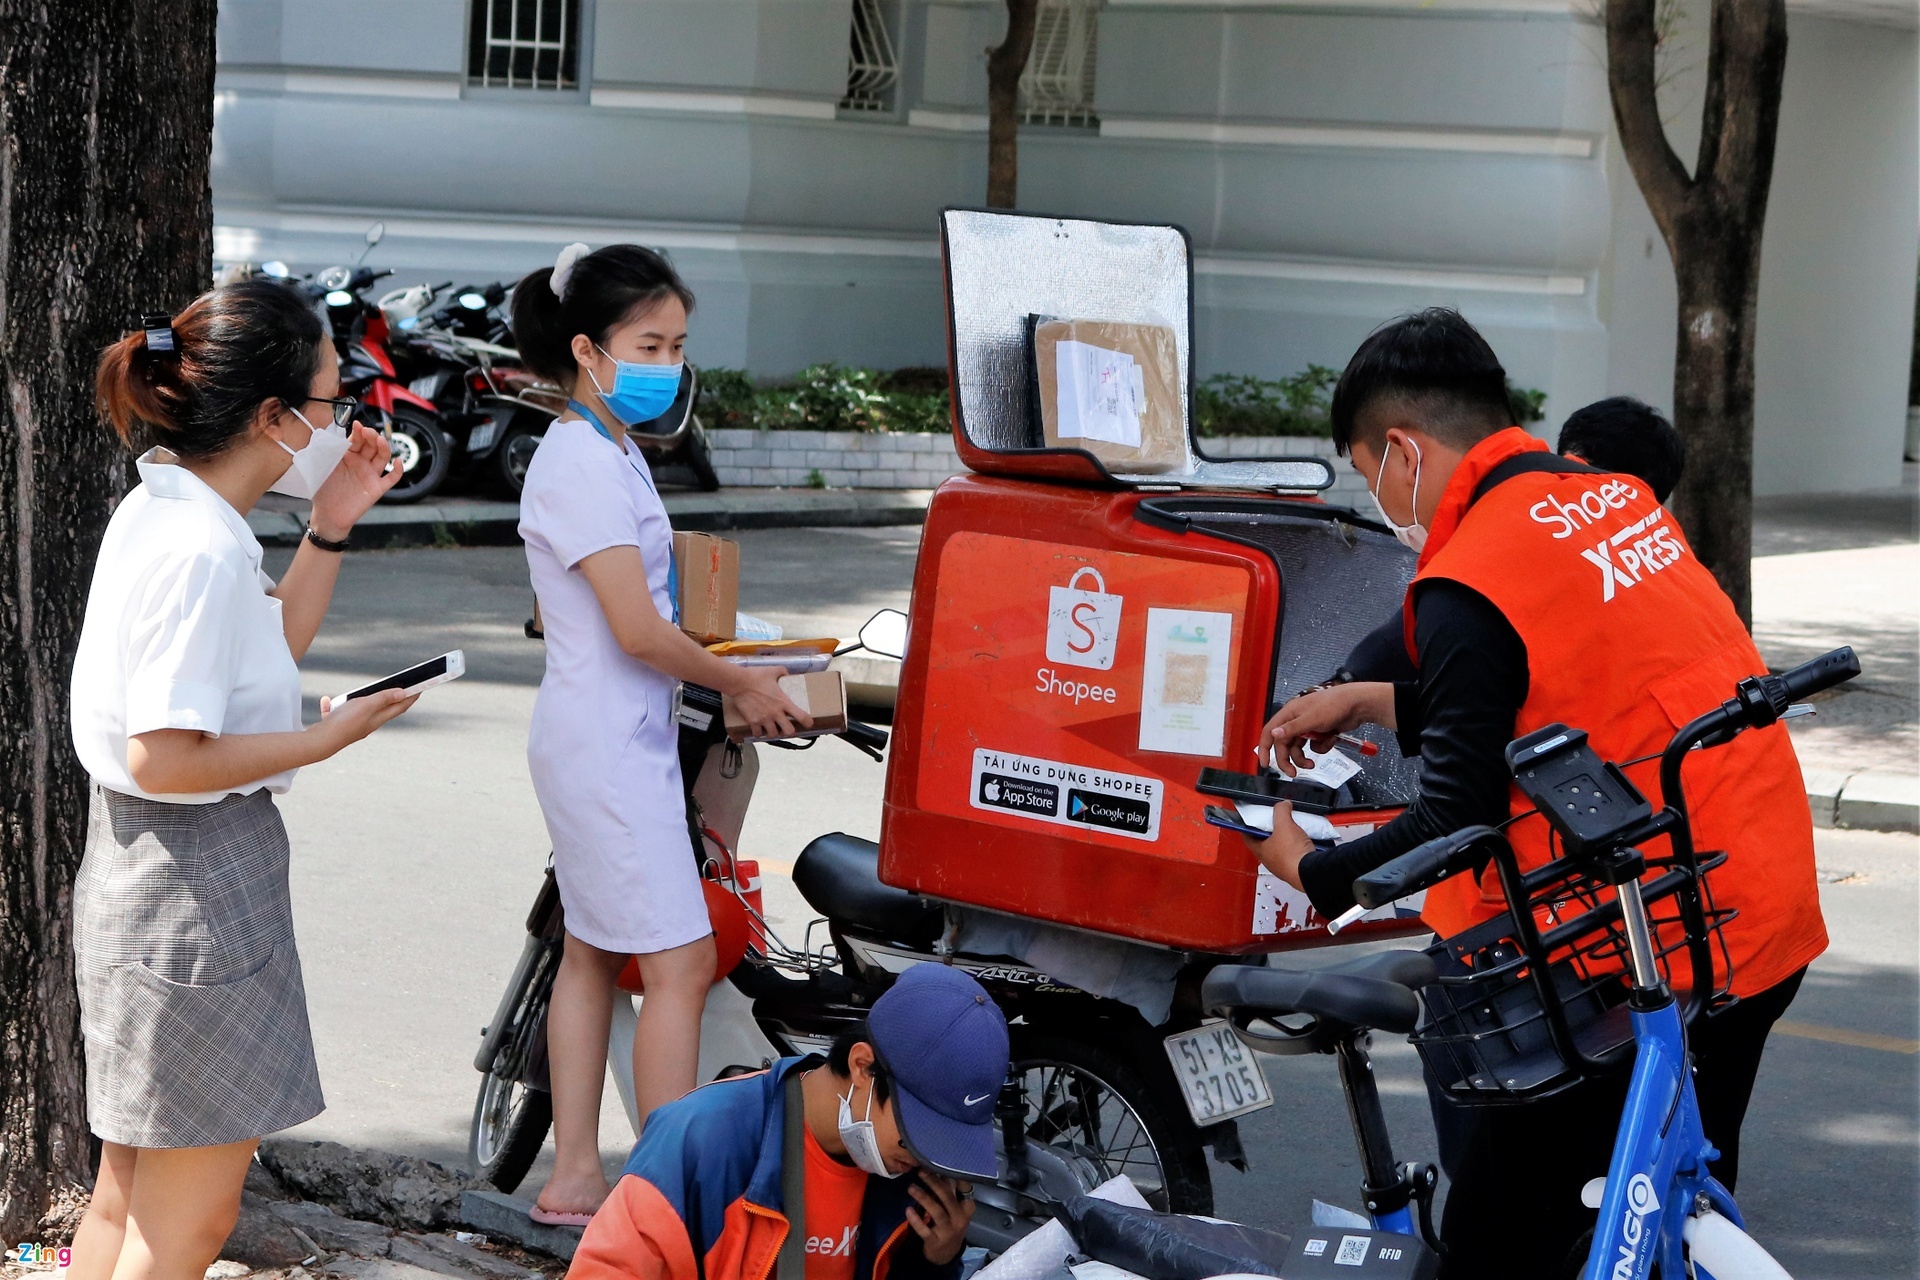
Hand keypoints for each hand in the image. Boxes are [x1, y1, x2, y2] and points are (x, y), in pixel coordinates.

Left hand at [309, 422, 400, 540]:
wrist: (327, 515)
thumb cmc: (322, 492)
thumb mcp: (320, 468)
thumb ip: (326, 453)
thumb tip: (328, 436)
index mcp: (347, 456)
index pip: (356, 440)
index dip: (358, 432)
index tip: (357, 425)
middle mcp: (361, 463)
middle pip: (371, 445)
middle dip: (371, 436)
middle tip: (368, 432)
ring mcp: (370, 475)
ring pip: (382, 457)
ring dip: (383, 447)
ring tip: (380, 440)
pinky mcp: (377, 488)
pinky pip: (392, 478)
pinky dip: (398, 470)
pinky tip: (398, 462)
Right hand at [315, 687, 417, 752]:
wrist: (320, 741)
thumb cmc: (345, 723)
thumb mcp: (367, 706)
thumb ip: (384, 698)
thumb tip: (403, 693)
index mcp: (378, 719)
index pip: (400, 706)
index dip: (411, 697)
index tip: (421, 688)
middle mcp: (368, 723)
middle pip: (383, 708)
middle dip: (391, 698)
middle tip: (399, 688)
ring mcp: (353, 725)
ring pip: (359, 710)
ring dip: (359, 700)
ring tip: (361, 693)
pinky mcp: (339, 725)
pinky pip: (338, 712)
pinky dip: (334, 706)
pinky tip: (326, 701)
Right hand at [725, 665, 812, 739]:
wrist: (738, 682)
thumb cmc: (756, 676)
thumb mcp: (773, 670)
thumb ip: (783, 672)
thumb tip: (787, 673)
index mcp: (784, 702)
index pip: (801, 716)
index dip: (807, 722)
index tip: (809, 723)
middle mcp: (776, 713)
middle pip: (789, 731)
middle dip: (788, 730)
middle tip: (786, 727)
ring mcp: (764, 719)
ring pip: (773, 735)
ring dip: (773, 732)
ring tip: (772, 728)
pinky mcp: (753, 722)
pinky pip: (758, 734)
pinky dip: (759, 733)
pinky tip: (759, 729)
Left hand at [906, 1172, 972, 1264]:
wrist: (946, 1253)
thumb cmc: (950, 1223)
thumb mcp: (955, 1208)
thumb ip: (949, 1190)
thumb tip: (938, 1165)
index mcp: (967, 1207)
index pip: (964, 1187)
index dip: (952, 1174)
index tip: (939, 1161)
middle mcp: (960, 1218)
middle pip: (946, 1197)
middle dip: (933, 1182)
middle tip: (920, 1172)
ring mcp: (948, 1230)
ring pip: (936, 1211)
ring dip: (923, 1197)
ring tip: (910, 1188)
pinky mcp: (935, 1241)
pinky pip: (924, 1229)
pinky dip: (916, 1220)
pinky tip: (908, 1210)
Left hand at [1242, 801, 1313, 890]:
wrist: (1310, 872)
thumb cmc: (1292, 853)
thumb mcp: (1284, 824)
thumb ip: (1281, 811)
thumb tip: (1284, 804)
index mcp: (1260, 850)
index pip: (1247, 837)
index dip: (1248, 826)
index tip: (1252, 819)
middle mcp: (1270, 861)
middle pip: (1266, 842)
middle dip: (1271, 831)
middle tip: (1276, 821)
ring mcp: (1283, 867)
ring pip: (1281, 849)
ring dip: (1286, 839)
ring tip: (1292, 828)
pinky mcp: (1296, 869)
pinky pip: (1295, 855)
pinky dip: (1298, 846)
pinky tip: (1304, 839)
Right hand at [1259, 682, 1390, 775]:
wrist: (1357, 705)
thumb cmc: (1332, 706)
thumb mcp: (1311, 719)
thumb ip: (1292, 729)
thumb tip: (1273, 734)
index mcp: (1289, 714)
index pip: (1269, 732)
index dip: (1265, 748)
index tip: (1265, 764)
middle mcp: (1295, 721)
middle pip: (1284, 745)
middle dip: (1288, 760)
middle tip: (1293, 774)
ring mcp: (1308, 727)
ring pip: (1298, 748)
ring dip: (1304, 758)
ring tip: (1312, 765)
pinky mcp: (1320, 732)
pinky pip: (1314, 746)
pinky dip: (1321, 747)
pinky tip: (1330, 740)